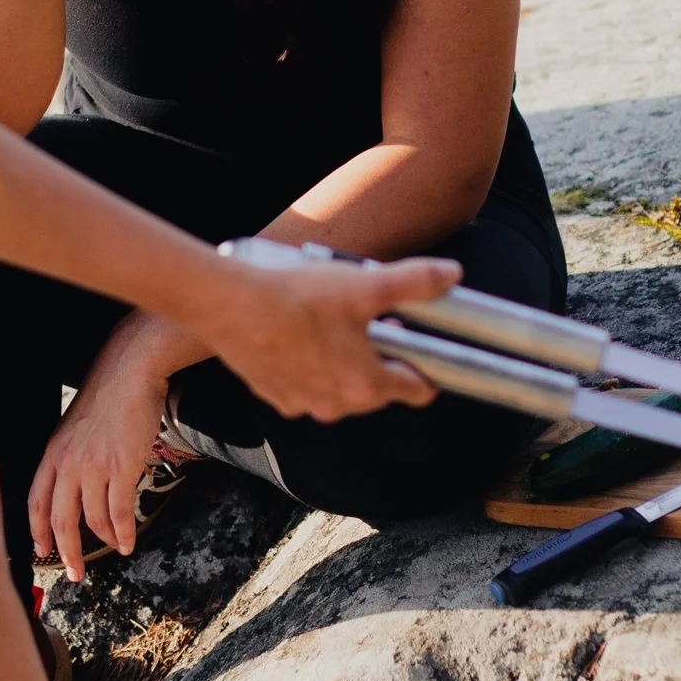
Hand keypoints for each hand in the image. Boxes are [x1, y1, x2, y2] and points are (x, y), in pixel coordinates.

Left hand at [29, 329, 171, 582]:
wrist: (129, 373)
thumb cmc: (106, 395)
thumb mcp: (74, 427)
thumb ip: (70, 455)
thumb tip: (77, 482)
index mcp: (53, 454)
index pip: (36, 501)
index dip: (37, 530)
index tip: (41, 550)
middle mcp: (68, 464)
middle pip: (59, 519)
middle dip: (66, 551)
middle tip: (72, 573)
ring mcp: (94, 467)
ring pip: (93, 520)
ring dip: (104, 541)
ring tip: (116, 550)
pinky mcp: (121, 468)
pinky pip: (119, 512)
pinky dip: (124, 532)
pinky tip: (129, 541)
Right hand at [211, 254, 460, 422]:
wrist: (230, 305)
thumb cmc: (296, 298)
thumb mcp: (364, 284)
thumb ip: (414, 282)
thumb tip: (451, 275)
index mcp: (365, 386)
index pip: (416, 391)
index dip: (427, 370)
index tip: (425, 352)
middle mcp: (336, 406)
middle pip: (377, 389)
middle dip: (380, 359)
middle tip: (372, 322)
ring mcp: (302, 404)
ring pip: (339, 388)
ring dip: (343, 363)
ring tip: (333, 323)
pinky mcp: (274, 395)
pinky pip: (305, 385)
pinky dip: (310, 366)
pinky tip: (301, 333)